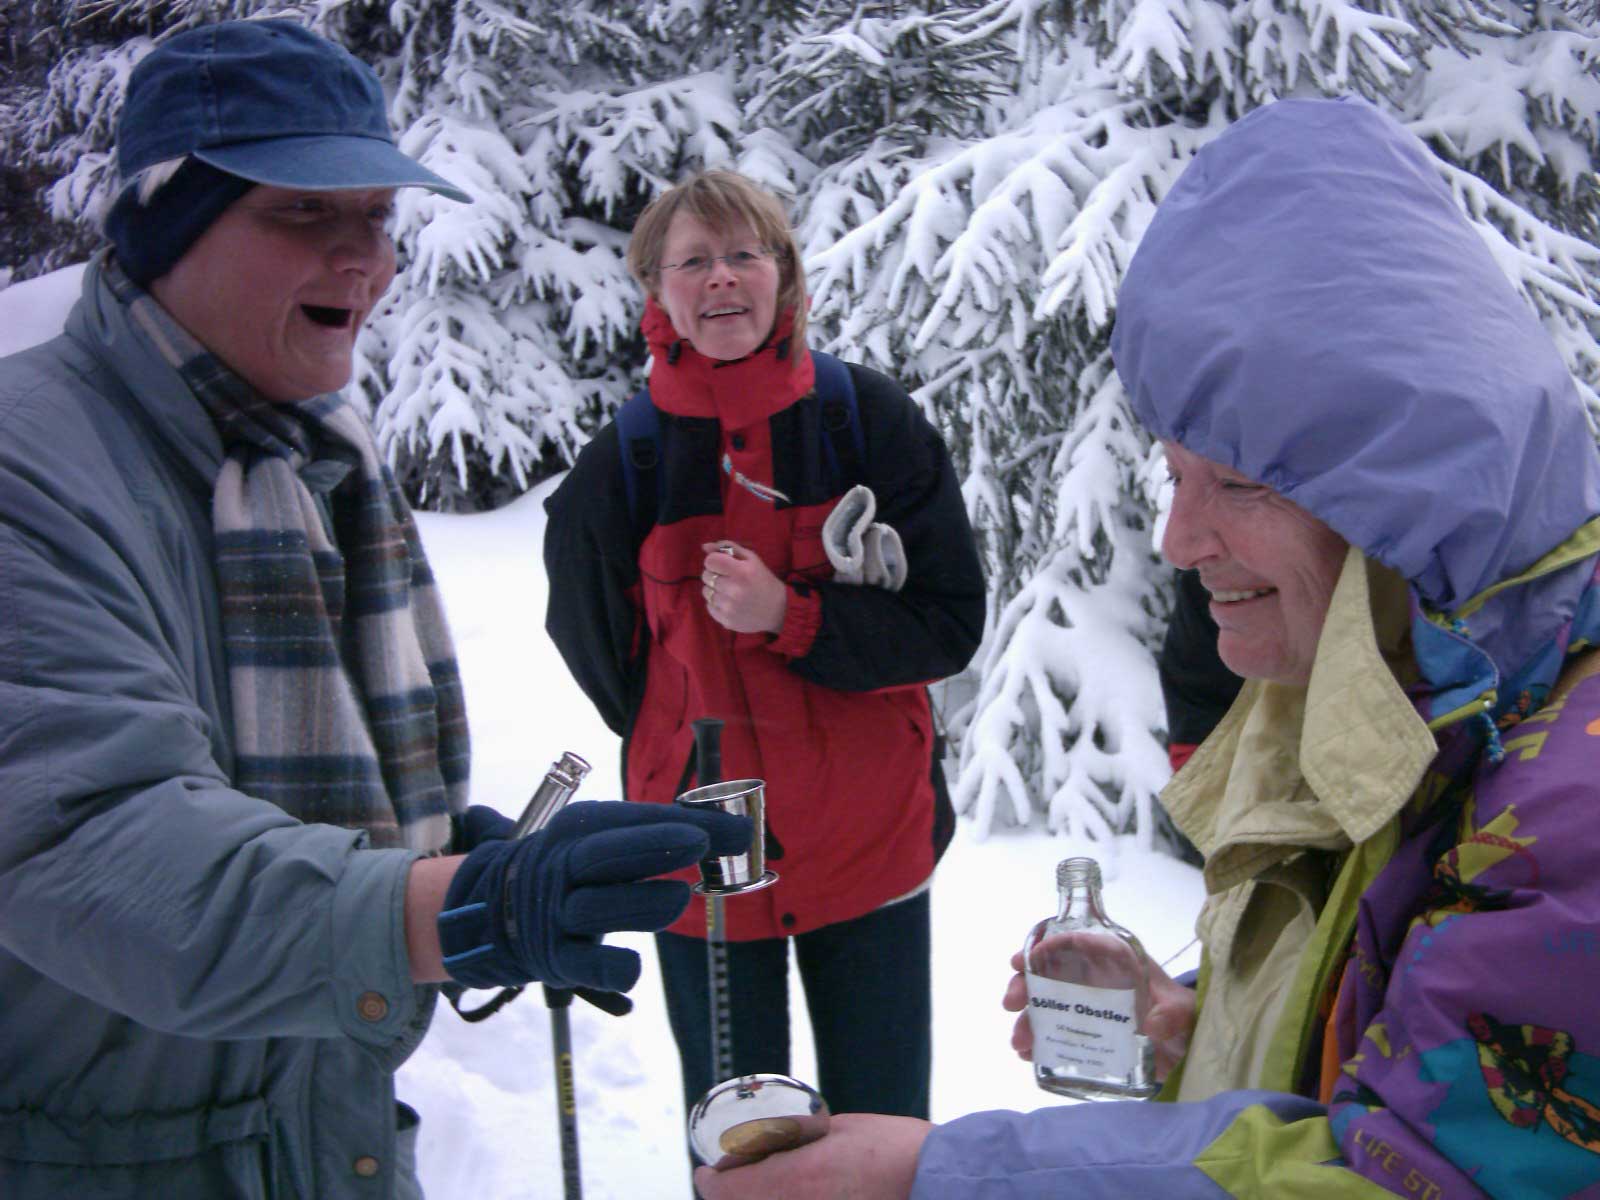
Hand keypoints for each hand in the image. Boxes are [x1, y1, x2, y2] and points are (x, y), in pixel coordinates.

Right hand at [436, 801, 749, 991]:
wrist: (496, 912)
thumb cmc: (575, 868)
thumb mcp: (603, 838)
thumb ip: (663, 834)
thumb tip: (740, 832)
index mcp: (577, 828)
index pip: (629, 820)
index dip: (677, 820)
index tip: (729, 826)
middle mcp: (562, 868)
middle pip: (602, 856)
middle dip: (652, 847)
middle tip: (700, 843)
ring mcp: (556, 915)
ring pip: (595, 910)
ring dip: (640, 904)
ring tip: (679, 899)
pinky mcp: (557, 961)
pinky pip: (588, 969)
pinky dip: (615, 969)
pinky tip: (635, 967)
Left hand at [693, 1113, 930, 1199]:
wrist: (938, 1183)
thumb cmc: (895, 1150)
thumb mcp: (838, 1130)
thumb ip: (800, 1138)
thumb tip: (773, 1140)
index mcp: (795, 1178)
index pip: (727, 1191)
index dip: (710, 1182)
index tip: (706, 1174)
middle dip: (730, 1196)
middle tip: (729, 1181)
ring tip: (761, 1185)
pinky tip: (792, 1195)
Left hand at [701, 541, 786, 633]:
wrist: (778, 610)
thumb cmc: (763, 581)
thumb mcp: (752, 559)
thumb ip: (728, 548)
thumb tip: (705, 546)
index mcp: (741, 572)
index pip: (710, 561)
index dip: (714, 561)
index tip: (723, 565)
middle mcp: (734, 590)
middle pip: (706, 575)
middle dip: (714, 574)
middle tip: (727, 578)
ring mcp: (729, 607)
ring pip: (706, 591)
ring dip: (714, 589)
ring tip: (729, 591)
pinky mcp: (726, 620)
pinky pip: (709, 606)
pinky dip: (716, 603)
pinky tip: (729, 602)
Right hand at [1003, 944, 1196, 1080]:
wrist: (1186, 1046)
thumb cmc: (1182, 1015)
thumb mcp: (1182, 1011)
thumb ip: (1171, 1014)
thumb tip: (1150, 1027)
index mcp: (1114, 959)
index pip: (1076, 943)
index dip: (1046, 947)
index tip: (1024, 960)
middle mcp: (1093, 979)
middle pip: (1049, 973)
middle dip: (1024, 985)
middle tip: (1011, 1004)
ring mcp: (1085, 1007)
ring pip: (1046, 1005)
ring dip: (1027, 1020)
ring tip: (1020, 1042)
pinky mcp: (1084, 1034)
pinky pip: (1053, 1033)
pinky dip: (1038, 1043)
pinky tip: (1030, 1055)